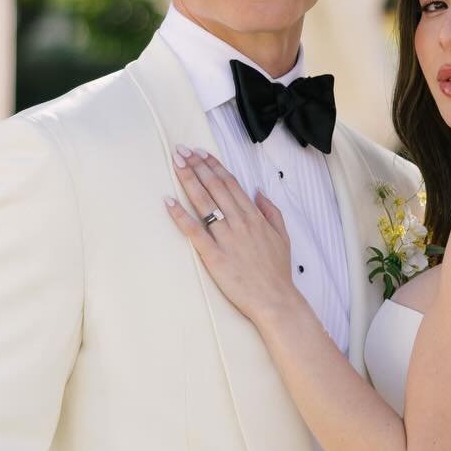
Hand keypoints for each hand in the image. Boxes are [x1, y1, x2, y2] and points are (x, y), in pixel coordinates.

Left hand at [166, 147, 298, 324]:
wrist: (275, 300)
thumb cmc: (277, 272)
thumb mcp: (283, 237)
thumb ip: (271, 212)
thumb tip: (259, 193)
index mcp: (254, 217)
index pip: (230, 184)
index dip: (214, 166)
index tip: (201, 152)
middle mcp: (239, 223)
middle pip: (214, 187)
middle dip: (197, 166)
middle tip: (181, 150)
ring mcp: (225, 238)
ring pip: (204, 203)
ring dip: (189, 180)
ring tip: (176, 163)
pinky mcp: (213, 256)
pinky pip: (194, 232)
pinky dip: (180, 215)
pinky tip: (168, 201)